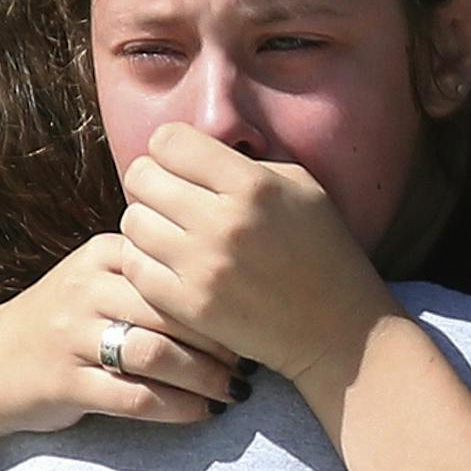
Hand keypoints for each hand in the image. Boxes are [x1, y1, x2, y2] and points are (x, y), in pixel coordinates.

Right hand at [0, 232, 246, 433]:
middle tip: (254, 358)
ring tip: (234, 389)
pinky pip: (135, 397)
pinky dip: (177, 407)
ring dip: (205, 376)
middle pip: (172, 310)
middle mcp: (87, 289)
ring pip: (157, 353)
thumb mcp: (96, 278)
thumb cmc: (61, 322)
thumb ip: (148, 271)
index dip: (222, 292)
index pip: (175, 265)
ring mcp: (73, 337)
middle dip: (221, 338)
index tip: (253, 314)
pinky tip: (203, 412)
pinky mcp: (66, 384)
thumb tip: (230, 278)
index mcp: (102, 254)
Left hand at [117, 123, 400, 385]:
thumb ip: (245, 162)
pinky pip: (134, 267)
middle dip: (151, 182)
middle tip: (169, 199)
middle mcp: (226, 222)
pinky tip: (165, 263)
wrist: (338, 329)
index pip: (168, 141)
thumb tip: (190, 150)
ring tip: (169, 232)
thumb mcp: (302, 187)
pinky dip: (143, 260)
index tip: (182, 166)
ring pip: (132, 221)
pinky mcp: (191, 306)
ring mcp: (205, 267)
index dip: (169, 149)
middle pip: (141, 177)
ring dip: (145, 222)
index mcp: (254, 185)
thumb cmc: (321, 249)